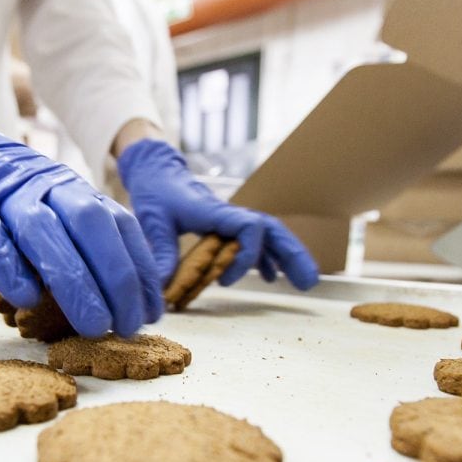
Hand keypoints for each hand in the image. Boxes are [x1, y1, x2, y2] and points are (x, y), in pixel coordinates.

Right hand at [0, 70, 164, 336]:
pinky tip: (26, 300)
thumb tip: (127, 300)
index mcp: (72, 188)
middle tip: (126, 326)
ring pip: (45, 233)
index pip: (119, 225)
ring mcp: (3, 194)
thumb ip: (83, 243)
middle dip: (117, 279)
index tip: (151, 313)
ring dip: (76, 282)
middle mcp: (45, 186)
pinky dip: (10, 269)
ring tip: (92, 325)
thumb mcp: (50, 209)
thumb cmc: (3, 202)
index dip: (140, 270)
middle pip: (91, 226)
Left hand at [116, 139, 318, 289]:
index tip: (223, 280)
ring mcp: (232, 220)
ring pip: (270, 236)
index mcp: (216, 212)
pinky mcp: (228, 226)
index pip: (250, 227)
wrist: (157, 172)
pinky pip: (256, 241)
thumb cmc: (156, 192)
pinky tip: (272, 276)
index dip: (247, 255)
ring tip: (306, 283)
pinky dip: (267, 258)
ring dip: (289, 257)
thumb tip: (161, 289)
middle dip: (293, 255)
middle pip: (273, 231)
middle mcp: (230, 215)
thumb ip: (160, 253)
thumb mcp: (152, 222)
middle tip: (309, 283)